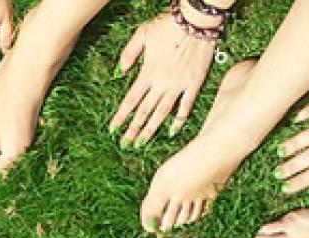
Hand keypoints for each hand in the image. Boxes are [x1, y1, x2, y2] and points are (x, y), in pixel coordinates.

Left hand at [110, 12, 213, 145]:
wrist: (196, 21)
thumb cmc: (168, 25)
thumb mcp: (142, 34)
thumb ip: (128, 54)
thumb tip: (118, 73)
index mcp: (147, 73)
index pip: (130, 100)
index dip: (120, 116)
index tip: (113, 130)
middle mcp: (161, 83)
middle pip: (144, 111)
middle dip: (133, 129)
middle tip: (125, 144)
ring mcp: (178, 85)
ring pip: (162, 113)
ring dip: (150, 129)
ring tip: (141, 143)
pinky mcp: (194, 84)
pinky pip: (186, 106)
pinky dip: (179, 120)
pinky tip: (171, 131)